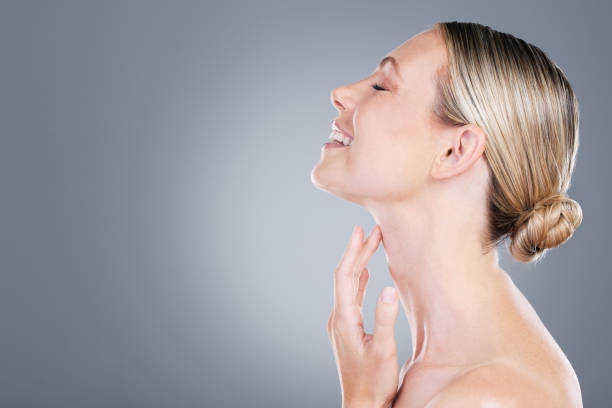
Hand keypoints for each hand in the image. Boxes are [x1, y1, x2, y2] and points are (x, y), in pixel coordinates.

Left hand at [327, 225, 399, 407]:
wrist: (362, 405)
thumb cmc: (374, 383)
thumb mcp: (384, 351)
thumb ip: (386, 320)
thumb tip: (388, 288)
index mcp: (344, 320)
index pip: (346, 277)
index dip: (353, 252)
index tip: (361, 232)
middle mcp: (338, 318)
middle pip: (346, 277)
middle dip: (358, 252)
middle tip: (371, 231)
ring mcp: (341, 323)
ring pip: (349, 286)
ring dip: (359, 264)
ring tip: (370, 245)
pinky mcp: (348, 329)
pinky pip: (352, 297)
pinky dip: (359, 281)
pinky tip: (366, 274)